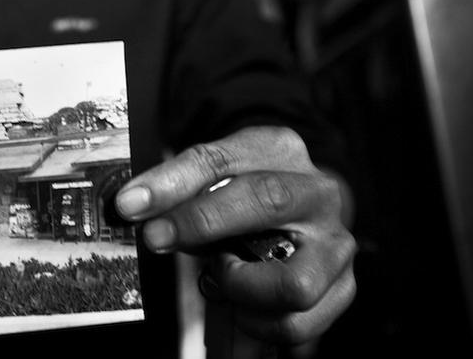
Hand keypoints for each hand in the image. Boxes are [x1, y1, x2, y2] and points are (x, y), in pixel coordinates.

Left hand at [115, 127, 355, 344]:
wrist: (299, 206)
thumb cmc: (248, 190)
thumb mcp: (213, 174)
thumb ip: (178, 188)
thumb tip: (134, 208)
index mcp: (279, 149)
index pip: (219, 160)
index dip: (170, 183)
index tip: (131, 204)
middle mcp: (316, 192)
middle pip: (265, 202)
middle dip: (202, 225)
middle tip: (159, 239)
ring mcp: (334, 243)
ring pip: (293, 283)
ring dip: (242, 286)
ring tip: (224, 273)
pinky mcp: (341, 286)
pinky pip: (297, 323)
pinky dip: (259, 322)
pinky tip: (244, 304)